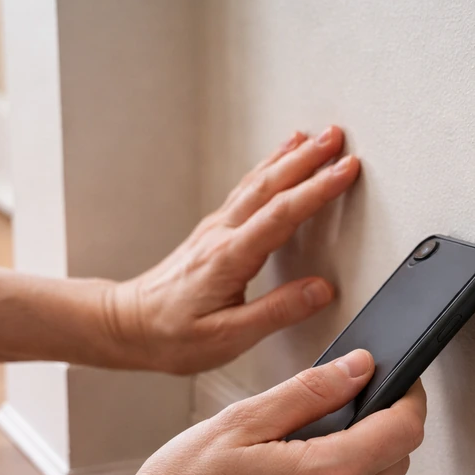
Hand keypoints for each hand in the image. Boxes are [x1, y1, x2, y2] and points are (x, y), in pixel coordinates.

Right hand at [98, 349, 426, 474]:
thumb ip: (309, 392)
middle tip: (349, 403)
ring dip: (361, 460)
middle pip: (396, 462)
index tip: (399, 381)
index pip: (403, 431)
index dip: (409, 398)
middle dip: (386, 427)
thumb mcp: (241, 421)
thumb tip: (357, 369)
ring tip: (308, 440)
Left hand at [102, 125, 359, 374]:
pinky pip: (247, 189)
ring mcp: (215, 228)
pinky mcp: (213, 231)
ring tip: (317, 138)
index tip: (346, 171)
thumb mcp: (229, 337)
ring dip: (290, 157)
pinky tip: (279, 160)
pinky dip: (269, 168)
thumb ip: (277, 311)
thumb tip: (320, 290)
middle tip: (339, 139)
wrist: (128, 325)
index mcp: (229, 258)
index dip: (318, 189)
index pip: (282, 214)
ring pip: (257, 181)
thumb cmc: (172, 335)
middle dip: (309, 159)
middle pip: (270, 185)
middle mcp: (221, 234)